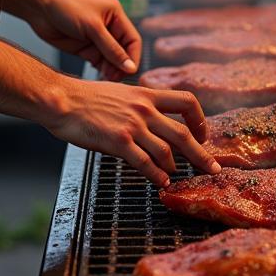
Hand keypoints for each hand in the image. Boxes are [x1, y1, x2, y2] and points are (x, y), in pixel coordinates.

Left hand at [26, 0, 141, 80]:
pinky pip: (98, 62)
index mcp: (115, 14)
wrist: (39, 9)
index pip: (132, 39)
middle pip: (123, 51)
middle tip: (114, 78)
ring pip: (111, 59)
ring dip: (110, 69)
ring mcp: (97, 38)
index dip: (132, 56)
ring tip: (105, 77)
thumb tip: (129, 66)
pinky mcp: (85, 47)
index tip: (129, 71)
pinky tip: (98, 75)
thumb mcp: (92, 27)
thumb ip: (111, 48)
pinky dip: (100, 69)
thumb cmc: (65, 8)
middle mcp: (109, 26)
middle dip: (120, 65)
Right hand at [50, 75, 219, 186]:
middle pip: (184, 132)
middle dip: (201, 153)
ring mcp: (133, 125)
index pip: (187, 101)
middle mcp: (145, 108)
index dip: (200, 119)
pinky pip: (145, 162)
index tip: (202, 134)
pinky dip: (157, 174)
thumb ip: (140, 107)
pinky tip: (162, 182)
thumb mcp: (121, 94)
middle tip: (212, 168)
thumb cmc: (86, 98)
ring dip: (176, 167)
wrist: (63, 99)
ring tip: (177, 177)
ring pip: (167, 150)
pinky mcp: (118, 141)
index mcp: (147, 94)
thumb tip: (151, 127)